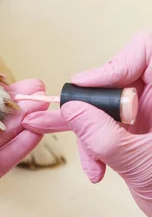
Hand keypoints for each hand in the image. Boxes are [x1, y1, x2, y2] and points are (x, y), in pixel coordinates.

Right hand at [24, 33, 151, 216]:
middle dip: (94, 107)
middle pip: (117, 80)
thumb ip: (104, 136)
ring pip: (105, 105)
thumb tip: (73, 109)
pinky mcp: (137, 131)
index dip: (115, 64)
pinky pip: (105, 124)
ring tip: (91, 158)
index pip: (145, 51)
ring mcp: (148, 115)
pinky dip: (94, 144)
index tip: (89, 86)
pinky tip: (95, 165)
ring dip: (90, 132)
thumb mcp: (141, 163)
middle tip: (78, 121)